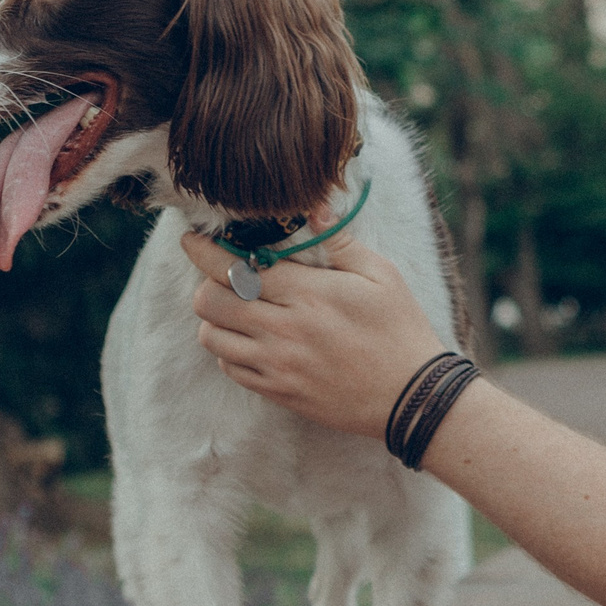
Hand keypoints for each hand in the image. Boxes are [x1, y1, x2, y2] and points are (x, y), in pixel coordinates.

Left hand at [180, 232, 451, 438]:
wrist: (412, 397)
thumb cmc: (400, 329)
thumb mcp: (381, 275)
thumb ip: (339, 239)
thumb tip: (312, 207)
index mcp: (307, 294)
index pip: (234, 267)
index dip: (204, 250)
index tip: (192, 239)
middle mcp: (283, 331)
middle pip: (209, 303)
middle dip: (207, 283)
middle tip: (224, 277)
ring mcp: (278, 366)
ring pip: (212, 338)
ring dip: (216, 319)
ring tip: (238, 310)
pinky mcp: (280, 392)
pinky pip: (231, 370)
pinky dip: (230, 351)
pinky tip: (252, 340)